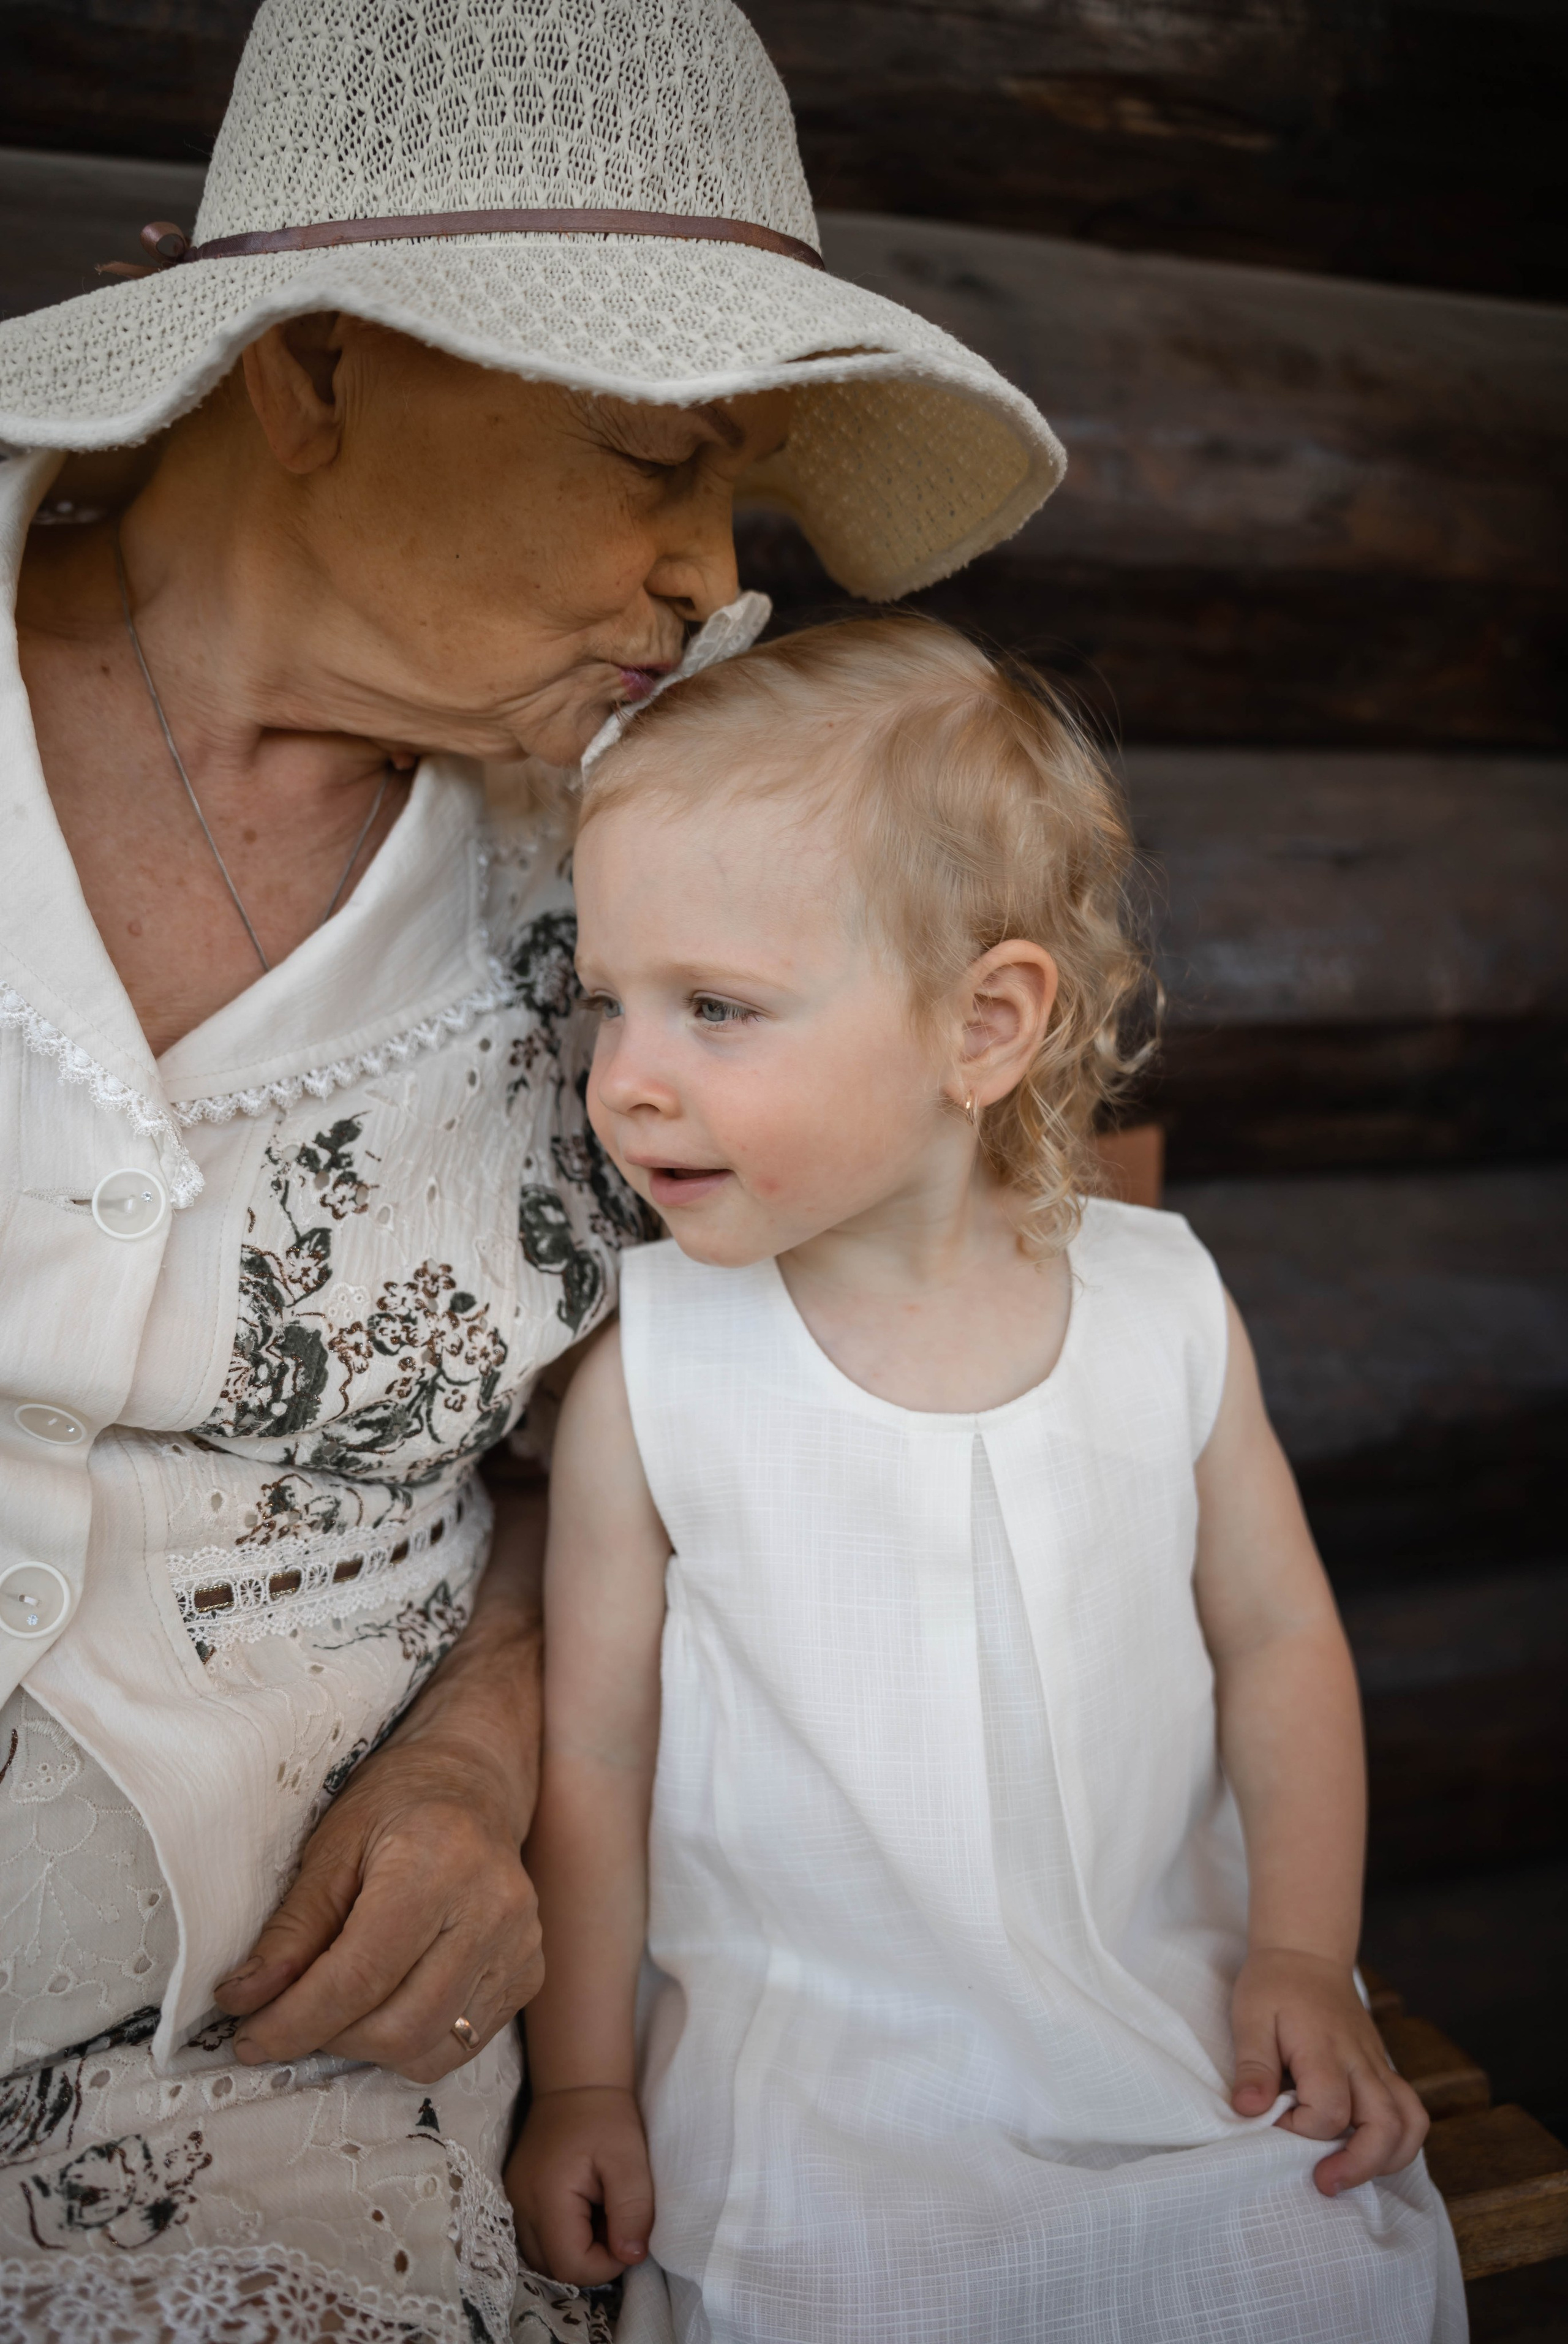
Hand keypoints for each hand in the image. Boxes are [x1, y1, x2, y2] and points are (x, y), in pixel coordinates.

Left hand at [212, 1736, 542, 2080]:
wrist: (472, 1784)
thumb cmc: (396, 1804)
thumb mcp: (331, 1847)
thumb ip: (291, 1928)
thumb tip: (244, 1999)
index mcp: (440, 1862)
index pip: (360, 1976)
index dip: (295, 2020)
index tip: (249, 2038)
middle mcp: (493, 1909)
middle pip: (399, 2027)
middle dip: (329, 2037)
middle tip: (291, 2017)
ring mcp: (520, 1946)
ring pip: (430, 2050)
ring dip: (367, 2048)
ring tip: (341, 2007)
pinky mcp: (528, 1975)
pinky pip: (460, 2047)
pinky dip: (410, 2044)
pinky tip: (389, 2000)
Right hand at [506, 2084, 653, 2284]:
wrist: (576, 2083)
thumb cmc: (606, 2118)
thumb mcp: (630, 2161)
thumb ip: (633, 2211)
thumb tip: (631, 2257)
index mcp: (547, 2196)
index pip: (570, 2265)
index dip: (605, 2265)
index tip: (628, 2236)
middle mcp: (520, 2204)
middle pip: (552, 2267)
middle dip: (591, 2259)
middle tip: (615, 2223)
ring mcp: (514, 2200)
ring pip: (542, 2256)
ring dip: (575, 2250)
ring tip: (600, 2215)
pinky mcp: (517, 2196)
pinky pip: (537, 2236)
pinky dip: (563, 2236)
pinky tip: (584, 2210)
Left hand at [1231, 1946, 1428, 2195]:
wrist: (1306, 1954)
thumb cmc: (1273, 1986)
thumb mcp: (1250, 2016)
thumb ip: (1252, 2065)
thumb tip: (1249, 2110)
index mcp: (1324, 2049)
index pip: (1329, 2110)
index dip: (1302, 2129)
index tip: (1274, 2118)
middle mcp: (1360, 2061)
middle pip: (1386, 2126)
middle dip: (1360, 2166)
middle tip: (1324, 2181)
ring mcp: (1378, 2066)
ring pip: (1411, 2123)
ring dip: (1388, 2160)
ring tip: (1351, 2174)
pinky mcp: (1383, 2069)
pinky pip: (1410, 2112)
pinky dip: (1398, 2142)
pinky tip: (1367, 2151)